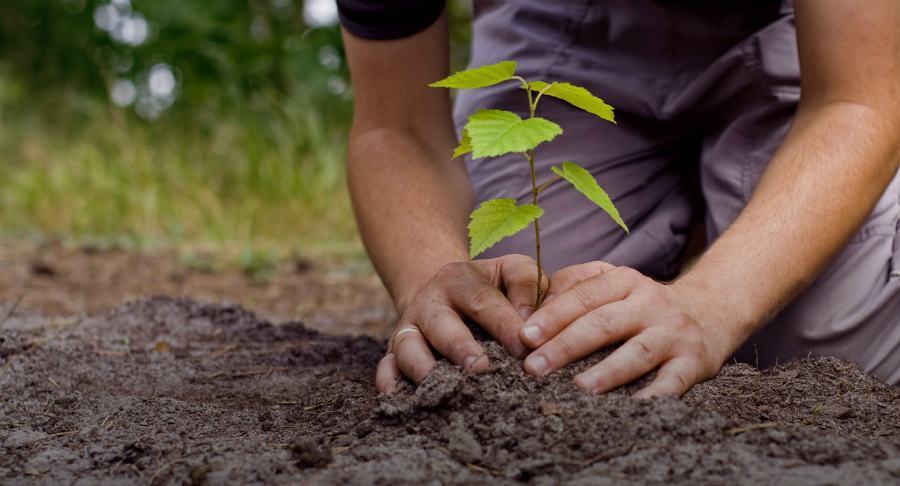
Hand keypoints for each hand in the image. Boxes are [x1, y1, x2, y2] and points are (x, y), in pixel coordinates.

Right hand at [376, 254, 547, 392]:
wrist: (443, 291)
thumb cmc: (489, 287)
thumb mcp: (508, 271)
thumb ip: (525, 284)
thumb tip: (529, 324)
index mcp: (459, 279)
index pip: (483, 301)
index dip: (504, 324)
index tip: (525, 348)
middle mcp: (429, 303)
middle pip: (441, 325)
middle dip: (460, 348)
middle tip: (481, 369)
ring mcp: (408, 328)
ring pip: (408, 347)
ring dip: (424, 368)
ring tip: (446, 389)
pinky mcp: (394, 351)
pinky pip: (386, 367)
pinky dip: (389, 381)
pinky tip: (401, 398)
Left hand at [518, 262, 734, 397]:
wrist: (712, 309)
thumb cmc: (644, 303)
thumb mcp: (615, 282)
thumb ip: (575, 287)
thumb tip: (532, 309)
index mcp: (624, 281)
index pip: (583, 296)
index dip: (552, 316)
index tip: (525, 336)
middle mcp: (650, 303)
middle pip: (603, 323)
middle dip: (566, 346)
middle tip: (534, 368)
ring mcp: (673, 333)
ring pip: (637, 352)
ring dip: (607, 371)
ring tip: (578, 388)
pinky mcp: (694, 362)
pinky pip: (672, 382)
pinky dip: (653, 396)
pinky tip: (630, 410)